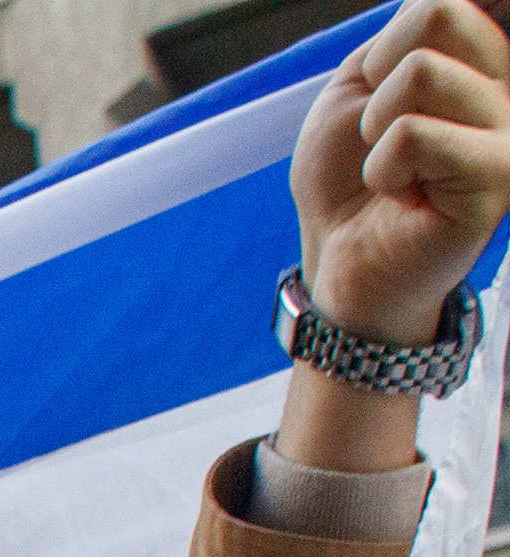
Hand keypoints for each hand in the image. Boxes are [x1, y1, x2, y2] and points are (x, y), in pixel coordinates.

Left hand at [298, 0, 509, 337]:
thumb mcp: (362, 81)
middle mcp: (509, 84)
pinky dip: (383, 165)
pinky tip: (402, 193)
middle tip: (381, 131)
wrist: (339, 258)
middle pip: (442, 12)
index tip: (386, 76)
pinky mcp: (500, 175)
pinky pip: (414, 133)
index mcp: (481, 54)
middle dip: (380, 73)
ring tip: (392, 166)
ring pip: (421, 71)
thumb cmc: (348, 174)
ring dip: (377, 126)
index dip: (402, 31)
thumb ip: (407, 29)